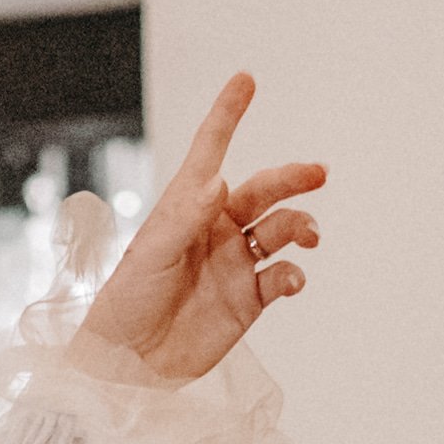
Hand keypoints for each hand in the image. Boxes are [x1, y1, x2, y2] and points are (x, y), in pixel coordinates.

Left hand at [74, 73, 328, 384]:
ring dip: (300, 227)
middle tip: (317, 173)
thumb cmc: (125, 302)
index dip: (227, 115)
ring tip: (307, 235)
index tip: (245, 80)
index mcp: (186, 207)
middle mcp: (216, 229)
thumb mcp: (150, 254)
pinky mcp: (248, 301)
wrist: (128, 363)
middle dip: (292, 179)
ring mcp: (235, 264)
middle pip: (264, 192)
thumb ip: (186, 217)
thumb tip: (220, 181)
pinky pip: (281, 278)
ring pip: (281, 232)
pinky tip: (292, 279)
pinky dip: (293, 275)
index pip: (211, 152)